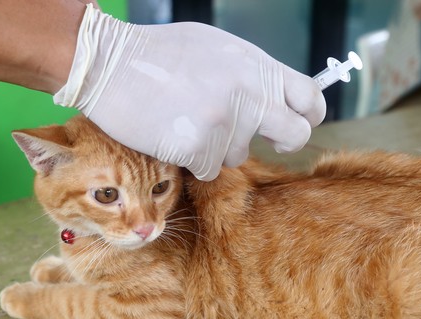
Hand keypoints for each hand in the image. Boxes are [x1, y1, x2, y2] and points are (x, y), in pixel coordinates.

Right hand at [54, 5, 325, 180]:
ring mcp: (225, 123)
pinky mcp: (198, 148)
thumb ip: (250, 73)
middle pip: (294, 135)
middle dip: (283, 142)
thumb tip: (274, 97)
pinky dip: (191, 158)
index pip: (310, 98)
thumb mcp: (218, 49)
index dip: (308, 116)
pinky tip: (172, 133)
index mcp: (256, 65)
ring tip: (187, 119)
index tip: (298, 123)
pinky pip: (208, 168)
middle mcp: (249, 94)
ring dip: (218, 146)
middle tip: (265, 140)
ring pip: (238, 155)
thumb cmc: (159, 53)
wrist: (110, 63)